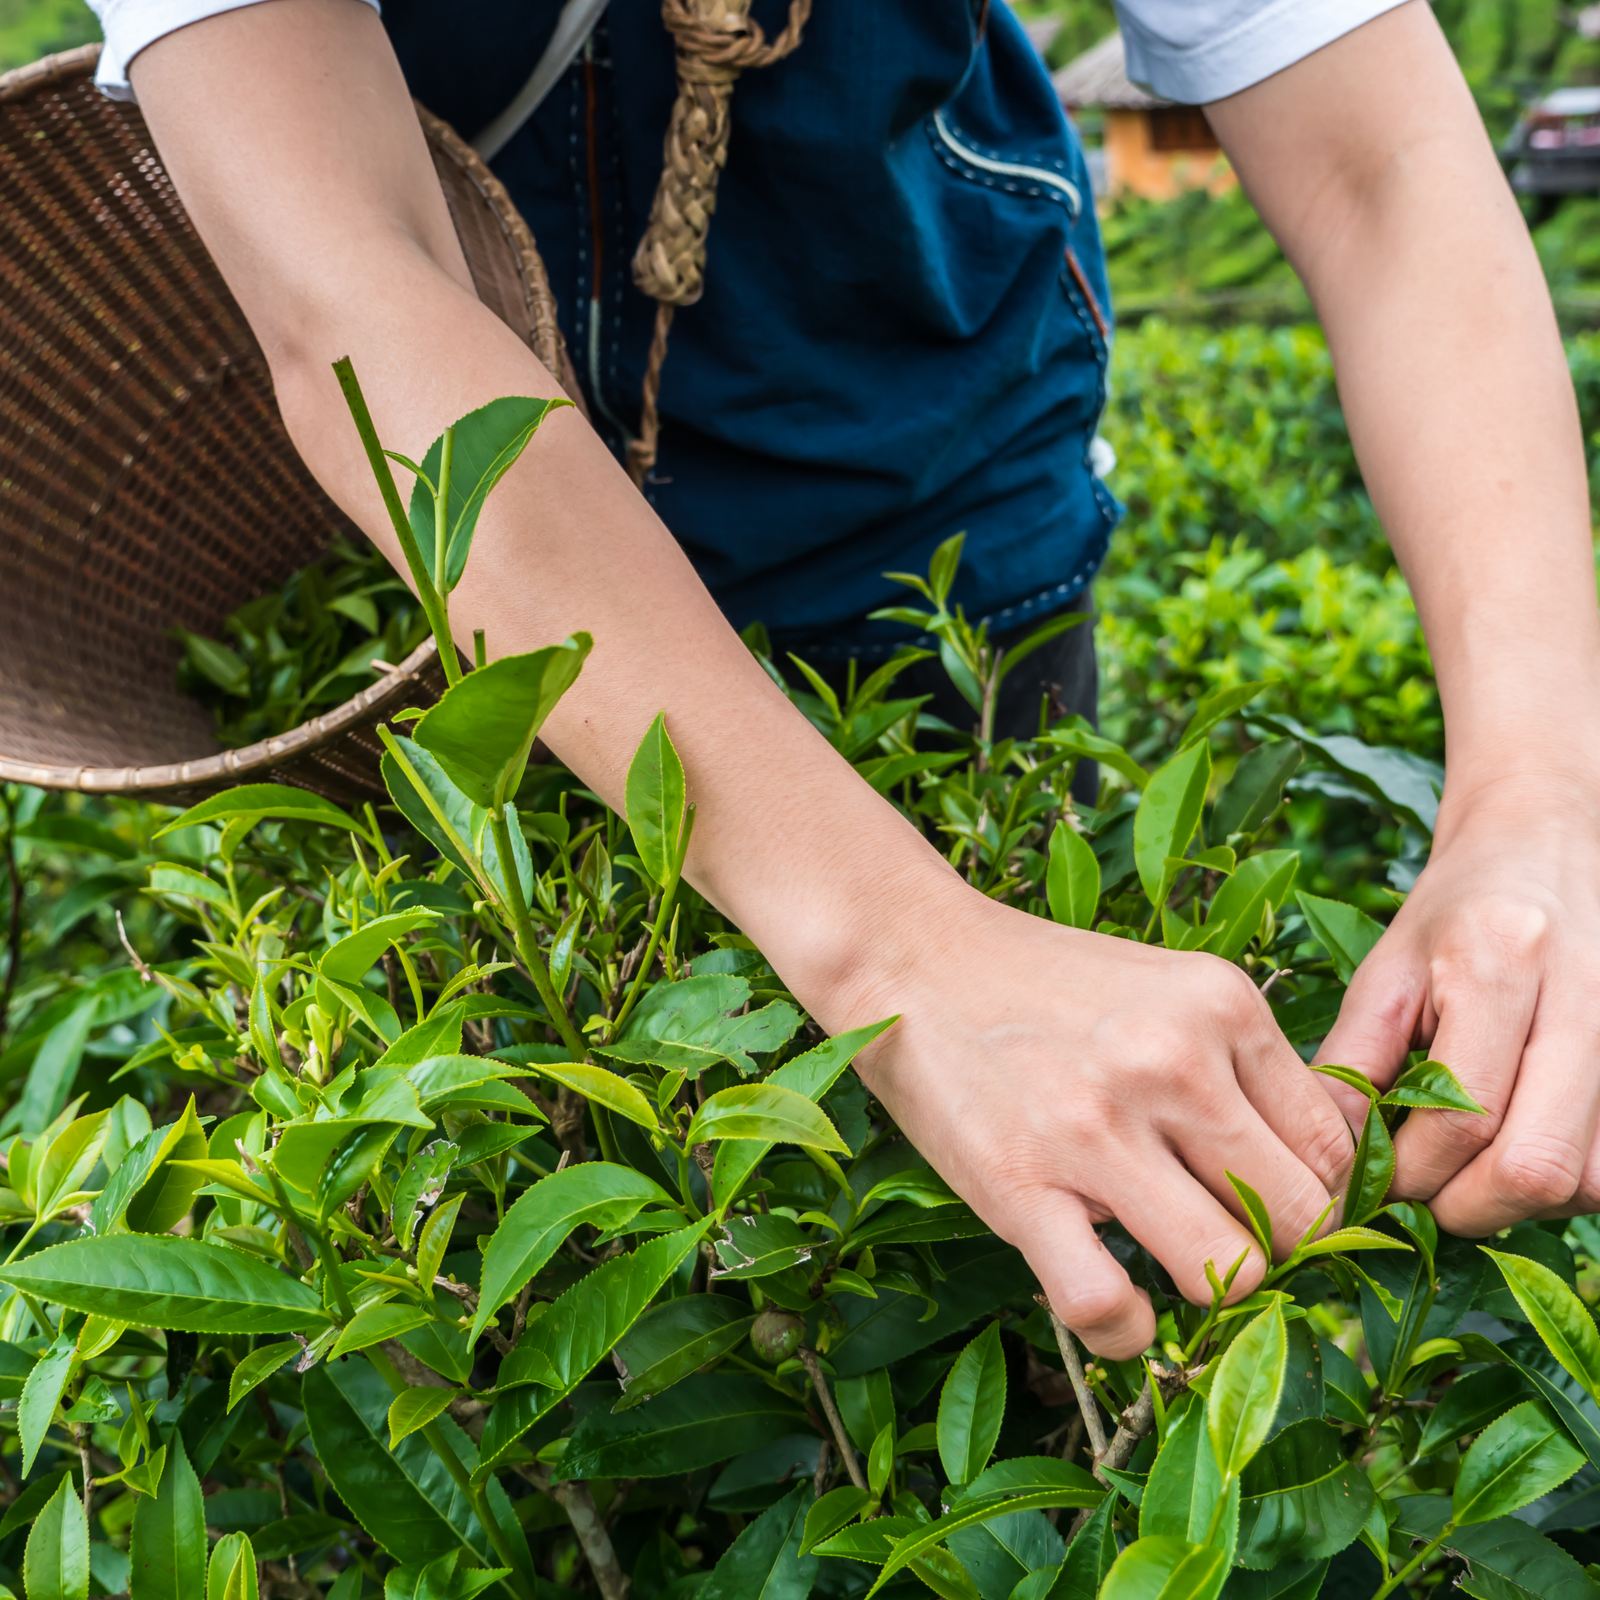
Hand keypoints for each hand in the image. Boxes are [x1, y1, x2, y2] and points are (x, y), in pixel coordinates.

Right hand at [839, 887, 1353, 1358]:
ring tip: (1167, 1262)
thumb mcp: (1168, 986)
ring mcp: (1096, 1127)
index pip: (1335, 1147)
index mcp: (1222, 1006)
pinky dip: (1123, 1329)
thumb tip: (1324, 1164)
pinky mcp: (1019, 1184)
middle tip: (1229, 1241)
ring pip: (1231, 1272)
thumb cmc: (1042, 979)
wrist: (910, 952)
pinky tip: (1112, 1301)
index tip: (1282, 1213)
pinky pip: (1106, 1305)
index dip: (1323, 1200)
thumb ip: (1244, 1061)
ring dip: (1210, 1291)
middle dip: (1279, 1251)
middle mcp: (1173, 1062)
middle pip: (1302, 1217)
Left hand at [1316, 770, 1599, 1233]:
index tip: (1371, 1182)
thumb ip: (1353, 1062)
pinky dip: (1564, 1185)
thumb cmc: (1454, 914)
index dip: (1411, 1172)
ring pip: (1590, 1182)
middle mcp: (1585, 1003)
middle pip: (1539, 1165)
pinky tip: (1515, 1152)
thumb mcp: (1386, 972)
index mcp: (1501, 962)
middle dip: (1467, 1206)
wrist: (1543, 850)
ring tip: (1465, 1171)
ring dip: (1518, 1202)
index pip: (1466, 1115)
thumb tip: (1328, 1160)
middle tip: (1418, 1195)